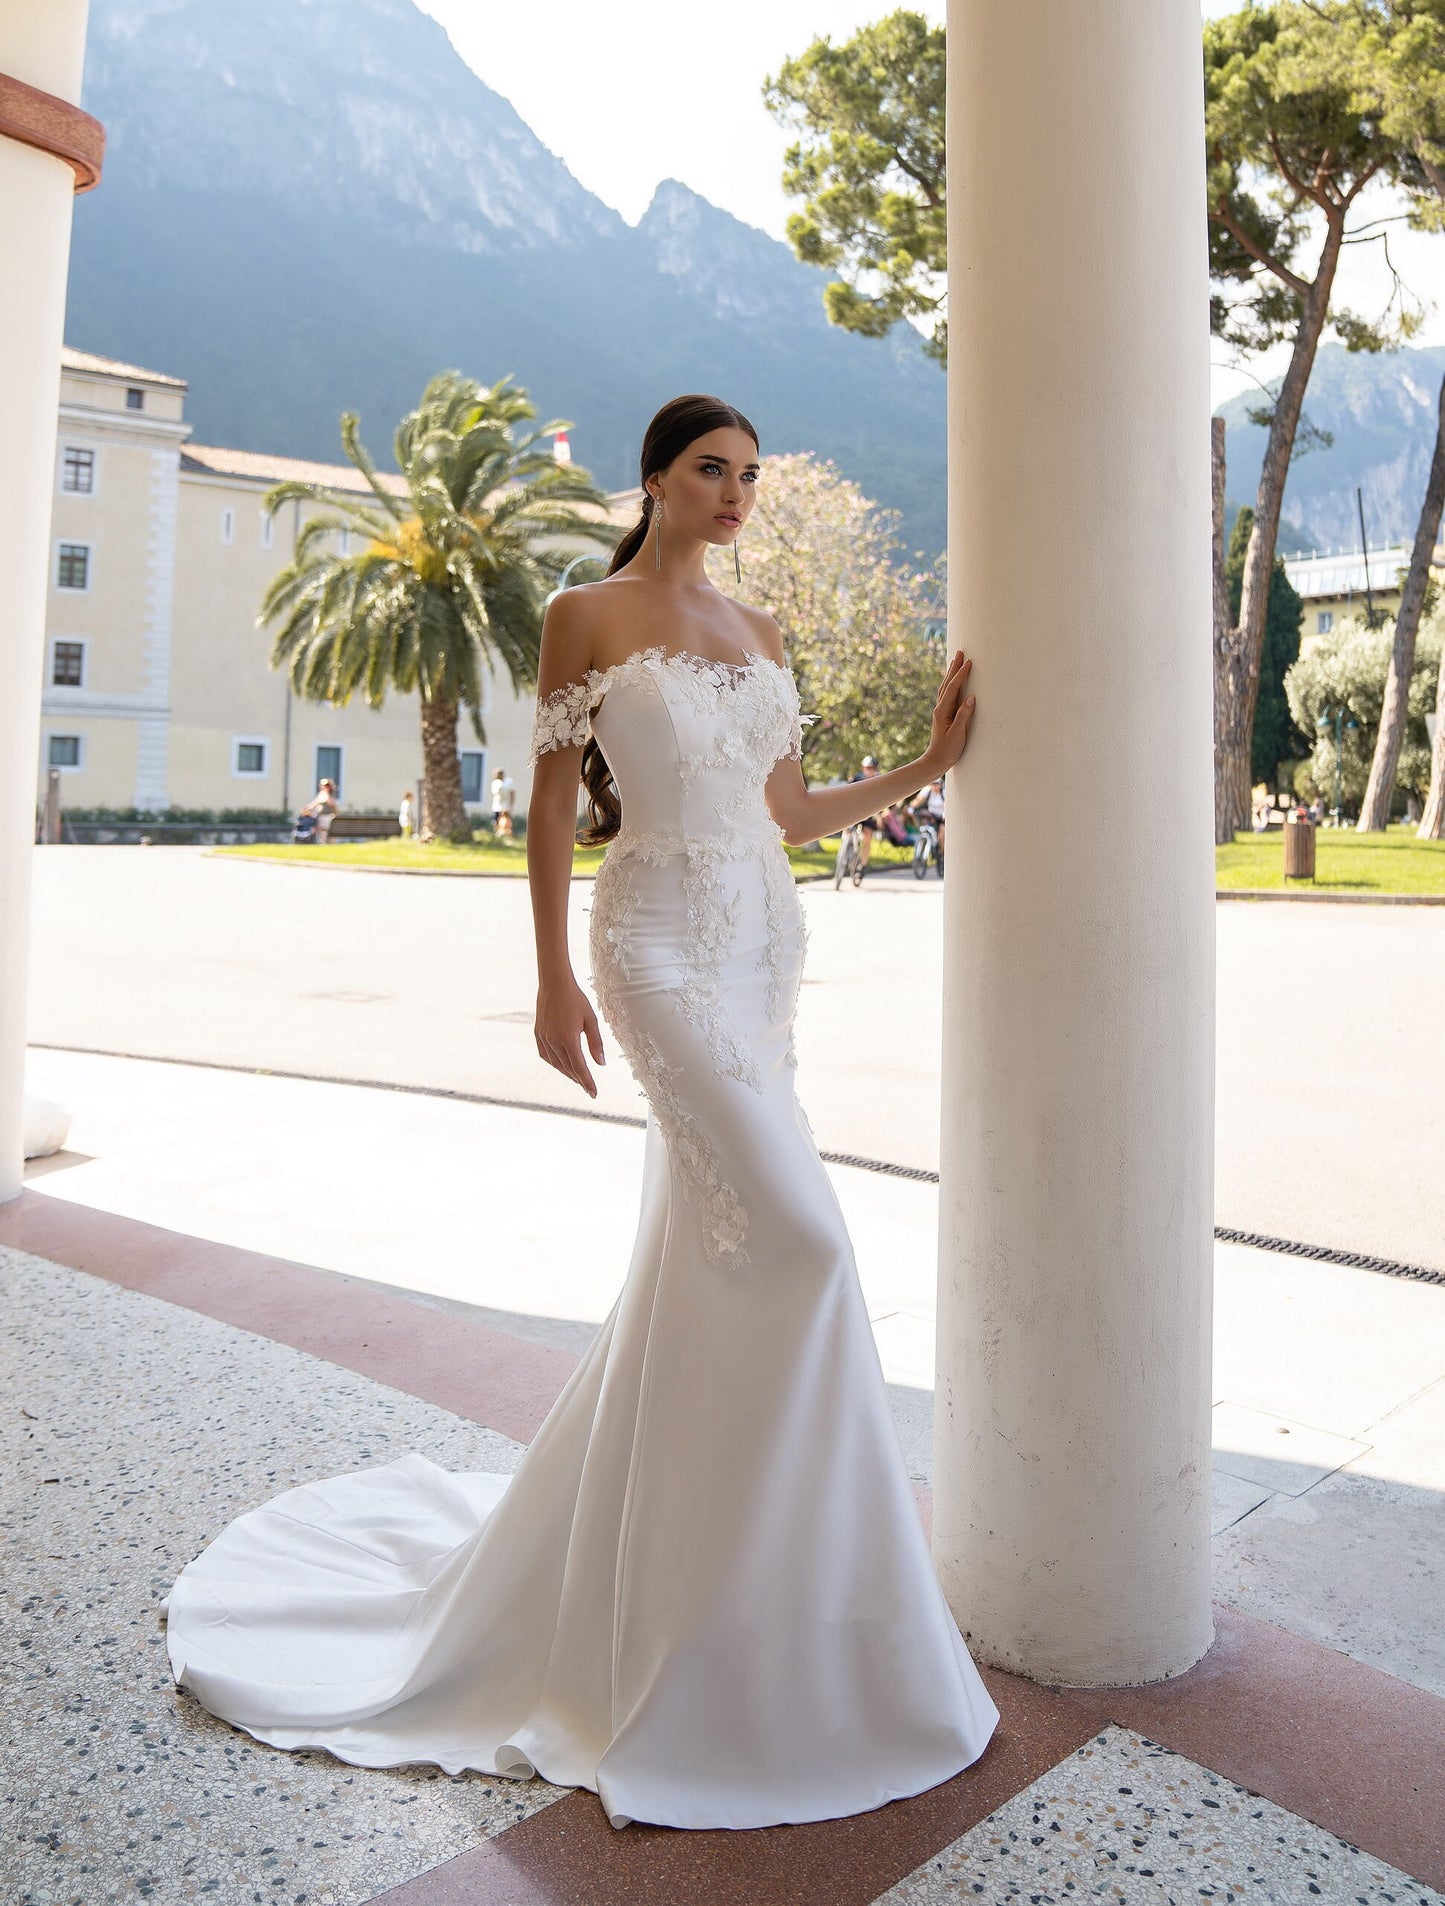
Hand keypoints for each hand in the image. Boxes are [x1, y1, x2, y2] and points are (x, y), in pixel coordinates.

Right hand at [535, 974, 605, 1097]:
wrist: (554, 984)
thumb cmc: (576, 999)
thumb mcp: (591, 1020)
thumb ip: (596, 1043)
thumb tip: (601, 1064)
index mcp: (568, 1038)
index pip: (579, 1067)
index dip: (587, 1082)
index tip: (594, 1094)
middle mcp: (553, 1041)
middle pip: (568, 1068)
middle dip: (579, 1080)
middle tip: (589, 1089)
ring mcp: (543, 1038)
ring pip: (556, 1064)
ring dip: (567, 1073)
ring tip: (578, 1078)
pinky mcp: (538, 1034)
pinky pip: (546, 1056)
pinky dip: (555, 1063)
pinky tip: (562, 1065)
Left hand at [925, 650, 975, 775]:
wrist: (936, 761)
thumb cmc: (948, 750)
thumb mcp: (958, 734)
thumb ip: (964, 715)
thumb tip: (971, 697)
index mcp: (943, 711)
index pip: (953, 688)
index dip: (961, 674)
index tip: (969, 662)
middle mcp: (940, 708)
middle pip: (947, 683)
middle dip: (954, 667)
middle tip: (961, 651)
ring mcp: (941, 710)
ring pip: (946, 687)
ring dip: (951, 672)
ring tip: (956, 660)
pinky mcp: (943, 714)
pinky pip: (947, 693)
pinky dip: (950, 683)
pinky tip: (952, 680)